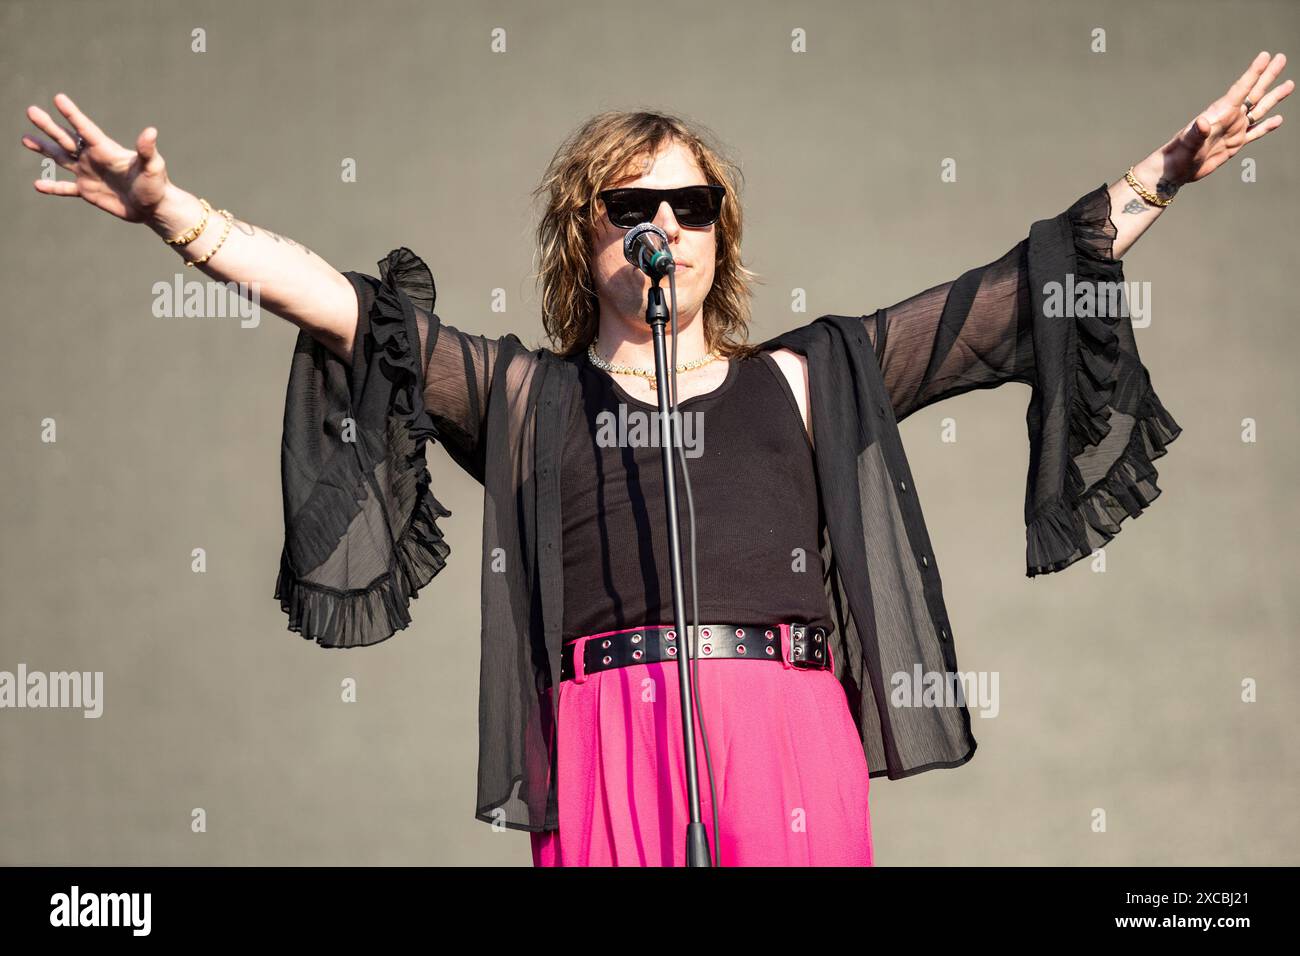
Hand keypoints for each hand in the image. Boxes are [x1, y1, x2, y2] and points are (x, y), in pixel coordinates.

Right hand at [21, 93, 170, 223]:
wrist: (154, 207)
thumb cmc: (156, 185)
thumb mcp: (153, 166)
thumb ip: (147, 150)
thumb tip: (151, 131)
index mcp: (106, 150)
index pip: (85, 129)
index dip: (72, 114)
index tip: (58, 99)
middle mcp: (93, 158)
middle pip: (66, 138)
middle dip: (48, 126)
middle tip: (31, 110)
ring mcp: (88, 174)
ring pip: (60, 158)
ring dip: (44, 148)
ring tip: (25, 138)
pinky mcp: (87, 191)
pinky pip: (65, 188)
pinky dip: (52, 187)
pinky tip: (37, 185)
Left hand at [1155, 51, 1290, 186]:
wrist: (1175, 170)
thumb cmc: (1178, 154)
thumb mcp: (1188, 143)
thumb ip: (1196, 133)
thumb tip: (1202, 122)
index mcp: (1220, 113)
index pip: (1242, 88)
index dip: (1254, 72)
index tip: (1266, 55)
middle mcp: (1230, 117)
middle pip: (1255, 93)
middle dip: (1269, 76)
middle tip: (1282, 57)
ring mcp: (1234, 130)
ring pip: (1259, 110)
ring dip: (1274, 97)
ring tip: (1290, 84)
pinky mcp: (1235, 144)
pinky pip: (1255, 132)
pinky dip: (1267, 126)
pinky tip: (1279, 119)